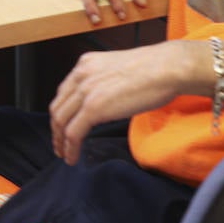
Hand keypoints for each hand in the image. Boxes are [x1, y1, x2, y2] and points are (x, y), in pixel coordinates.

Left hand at [49, 40, 194, 164]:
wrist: (167, 68)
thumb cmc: (154, 69)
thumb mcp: (118, 70)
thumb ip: (105, 82)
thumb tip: (105, 99)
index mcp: (85, 64)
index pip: (63, 93)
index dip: (61, 113)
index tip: (62, 126)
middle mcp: (81, 75)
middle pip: (58, 108)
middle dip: (56, 129)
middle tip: (59, 144)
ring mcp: (86, 91)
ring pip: (61, 122)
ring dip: (60, 142)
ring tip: (64, 154)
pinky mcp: (94, 107)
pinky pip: (73, 133)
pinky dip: (70, 148)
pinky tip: (72, 158)